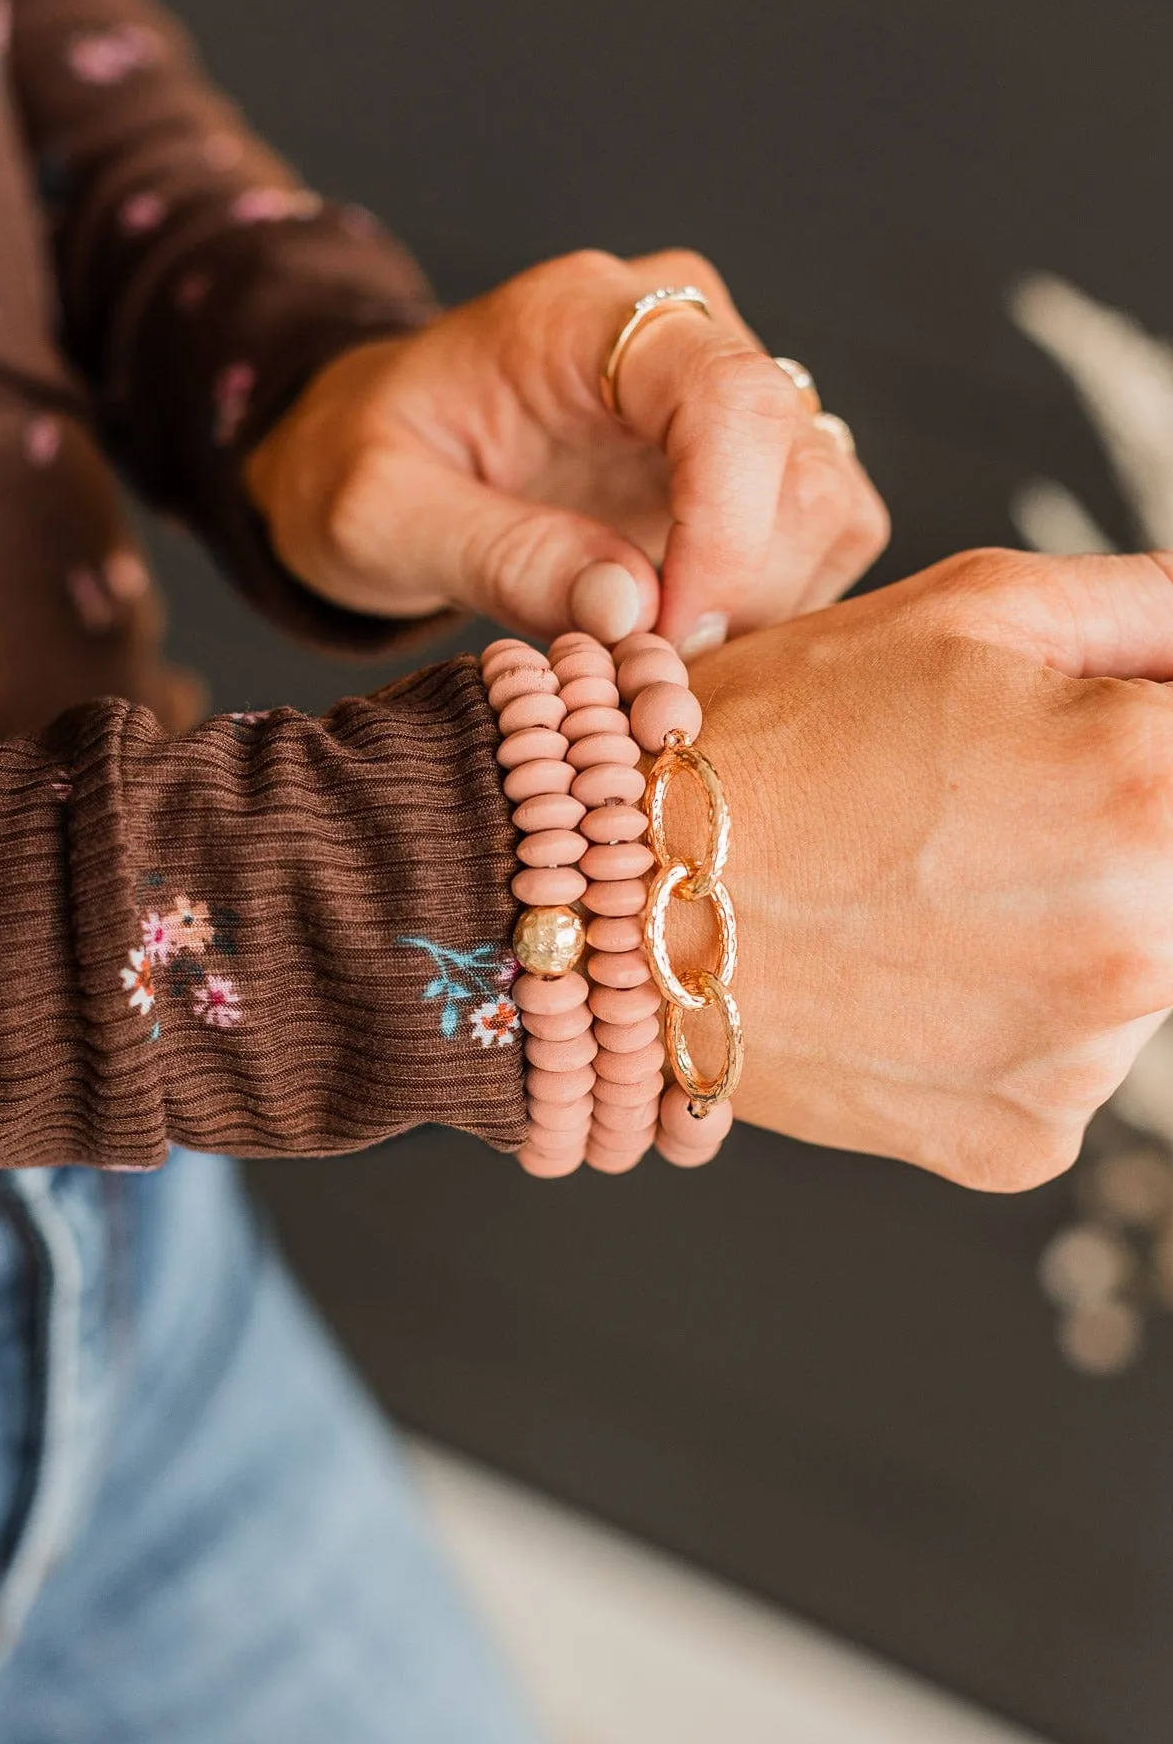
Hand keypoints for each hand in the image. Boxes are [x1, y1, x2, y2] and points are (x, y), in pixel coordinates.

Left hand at [243, 250, 888, 653]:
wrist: (372, 450)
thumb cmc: (361, 467)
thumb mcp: (379, 516)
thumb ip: (499, 556)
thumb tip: (632, 613)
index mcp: (589, 316)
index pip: (729, 397)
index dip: (726, 532)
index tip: (668, 633)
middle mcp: (686, 336)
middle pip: (802, 463)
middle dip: (745, 592)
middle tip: (648, 670)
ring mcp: (727, 400)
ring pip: (830, 508)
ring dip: (768, 610)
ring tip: (658, 658)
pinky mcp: (749, 468)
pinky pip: (821, 541)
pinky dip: (774, 612)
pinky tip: (683, 640)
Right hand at [680, 548, 1172, 1189]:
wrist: (623, 895)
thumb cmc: (775, 743)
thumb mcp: (975, 604)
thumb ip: (1152, 608)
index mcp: (1152, 781)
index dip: (1148, 736)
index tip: (1080, 755)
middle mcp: (1144, 938)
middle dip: (1123, 833)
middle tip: (990, 813)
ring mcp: (1086, 1058)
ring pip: (1139, 966)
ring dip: (1073, 924)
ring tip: (933, 889)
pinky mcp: (1026, 1140)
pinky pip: (1066, 1062)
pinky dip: (1012, 1017)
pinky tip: (917, 968)